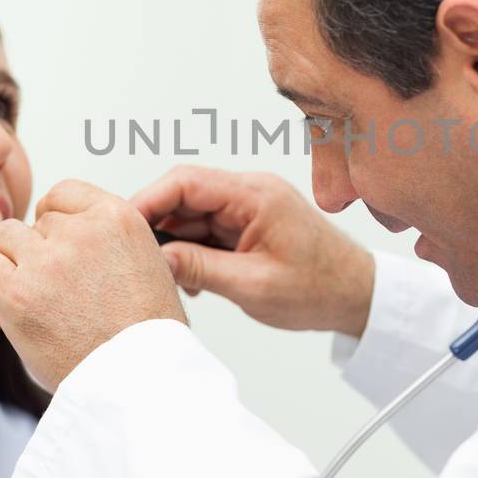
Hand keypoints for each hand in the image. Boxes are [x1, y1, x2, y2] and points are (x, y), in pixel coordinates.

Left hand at [0, 179, 186, 391]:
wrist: (140, 377)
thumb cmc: (145, 334)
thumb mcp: (147, 264)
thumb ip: (106, 241)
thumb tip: (64, 235)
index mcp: (119, 218)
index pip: (64, 194)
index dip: (57, 221)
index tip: (61, 246)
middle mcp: (82, 231)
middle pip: (36, 220)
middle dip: (40, 248)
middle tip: (54, 286)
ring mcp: (48, 260)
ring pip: (5, 235)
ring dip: (12, 260)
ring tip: (32, 293)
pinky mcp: (18, 293)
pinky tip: (4, 296)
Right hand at [130, 166, 374, 338]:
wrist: (357, 296)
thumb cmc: (320, 288)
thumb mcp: (254, 286)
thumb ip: (201, 269)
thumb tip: (154, 260)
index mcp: (256, 195)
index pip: (186, 182)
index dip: (147, 201)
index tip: (121, 228)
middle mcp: (249, 193)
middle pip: (182, 197)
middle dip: (155, 227)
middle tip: (134, 260)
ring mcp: (247, 209)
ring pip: (190, 216)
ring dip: (172, 246)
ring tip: (165, 280)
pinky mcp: (246, 226)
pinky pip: (204, 231)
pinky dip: (190, 253)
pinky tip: (189, 282)